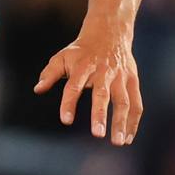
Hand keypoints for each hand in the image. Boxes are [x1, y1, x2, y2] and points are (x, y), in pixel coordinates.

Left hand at [34, 26, 142, 144]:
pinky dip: (133, 121)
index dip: (69, 103)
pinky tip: (128, 138)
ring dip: (122, 122)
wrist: (109, 32)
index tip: (66, 120)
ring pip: (123, 101)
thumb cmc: (81, 51)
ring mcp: (120, 77)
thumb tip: (38, 89)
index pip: (74, 86)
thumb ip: (49, 74)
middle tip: (98, 134)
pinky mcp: (133, 81)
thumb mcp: (62, 57)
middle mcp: (103, 72)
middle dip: (100, 115)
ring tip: (118, 142)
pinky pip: (136, 104)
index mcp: (83, 67)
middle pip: (102, 94)